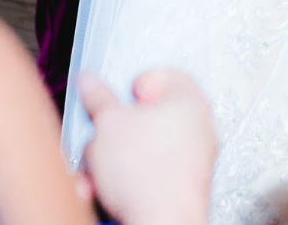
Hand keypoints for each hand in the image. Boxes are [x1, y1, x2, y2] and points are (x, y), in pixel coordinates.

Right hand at [76, 69, 215, 224]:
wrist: (161, 223)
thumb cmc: (147, 172)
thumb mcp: (107, 124)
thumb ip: (98, 98)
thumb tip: (89, 80)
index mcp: (188, 99)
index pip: (162, 76)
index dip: (134, 86)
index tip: (119, 99)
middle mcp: (197, 127)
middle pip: (144, 119)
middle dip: (111, 136)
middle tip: (98, 142)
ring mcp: (191, 159)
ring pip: (138, 152)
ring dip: (108, 164)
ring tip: (94, 176)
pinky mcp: (180, 187)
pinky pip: (145, 175)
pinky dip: (121, 183)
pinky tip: (101, 192)